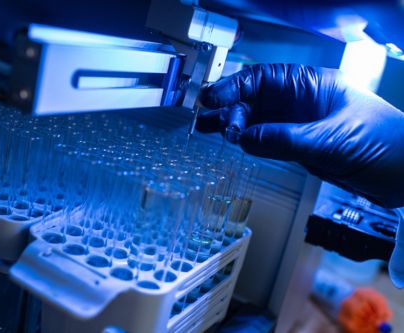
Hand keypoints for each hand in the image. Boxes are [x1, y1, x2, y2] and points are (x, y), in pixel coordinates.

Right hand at [196, 63, 403, 207]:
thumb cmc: (387, 144)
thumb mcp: (332, 139)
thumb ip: (286, 139)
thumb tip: (247, 139)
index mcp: (313, 85)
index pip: (265, 79)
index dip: (235, 86)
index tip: (213, 98)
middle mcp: (303, 101)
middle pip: (256, 99)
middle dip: (229, 107)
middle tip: (206, 121)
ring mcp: (300, 124)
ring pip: (258, 120)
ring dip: (234, 125)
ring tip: (209, 131)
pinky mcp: (301, 146)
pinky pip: (268, 140)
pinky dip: (250, 142)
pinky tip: (236, 144)